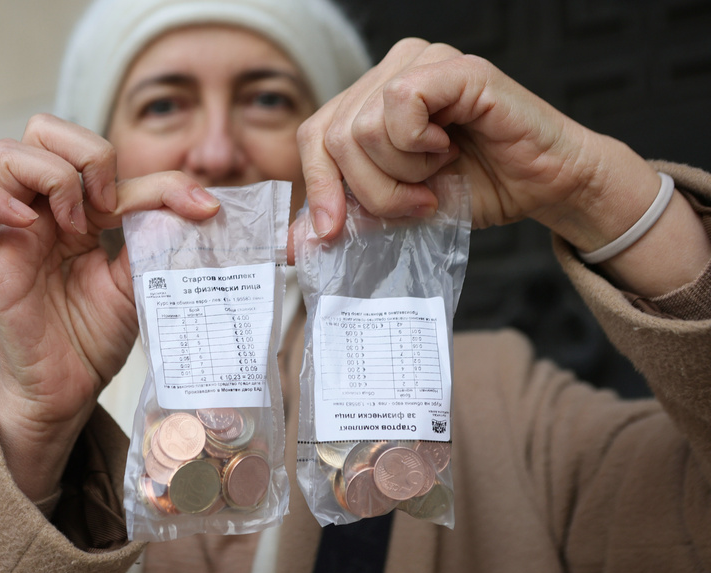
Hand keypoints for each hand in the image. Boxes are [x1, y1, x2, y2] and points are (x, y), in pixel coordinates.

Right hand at [0, 114, 219, 498]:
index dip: (130, 161)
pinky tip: (30, 229)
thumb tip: (204, 199)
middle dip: (82, 152)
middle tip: (105, 206)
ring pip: (4, 156)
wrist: (74, 388)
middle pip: (39, 130)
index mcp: (74, 207)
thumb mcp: (142, 271)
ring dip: (51, 177)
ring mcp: (8, 234)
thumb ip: (160, 228)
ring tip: (76, 226)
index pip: (88, 146)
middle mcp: (38, 211)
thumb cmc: (99, 333)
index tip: (177, 203)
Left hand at [297, 38, 709, 295]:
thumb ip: (347, 217)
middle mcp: (392, 69)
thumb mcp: (396, 210)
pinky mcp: (455, 67)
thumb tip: (292, 247)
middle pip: (335, 137)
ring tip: (437, 175)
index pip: (313, 135)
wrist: (544, 186)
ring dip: (400, 173)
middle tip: (415, 202)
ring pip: (363, 126)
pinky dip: (416, 143)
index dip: (318, 186)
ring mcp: (424, 61)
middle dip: (371, 191)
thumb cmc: (476, 188)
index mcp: (371, 98)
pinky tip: (446, 148)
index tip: (333, 232)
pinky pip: (400, 102)